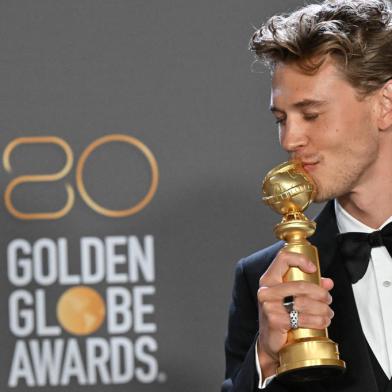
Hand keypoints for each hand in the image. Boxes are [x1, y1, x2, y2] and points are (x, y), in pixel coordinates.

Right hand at [257, 250, 333, 377]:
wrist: (270, 341)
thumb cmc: (280, 315)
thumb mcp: (290, 297)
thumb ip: (309, 286)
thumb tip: (327, 282)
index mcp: (268, 280)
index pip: (283, 259)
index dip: (300, 259)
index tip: (313, 268)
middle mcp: (266, 290)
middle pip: (300, 284)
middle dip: (320, 293)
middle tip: (328, 299)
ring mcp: (269, 306)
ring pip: (304, 302)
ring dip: (322, 309)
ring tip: (328, 313)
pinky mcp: (275, 321)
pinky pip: (302, 318)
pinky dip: (317, 321)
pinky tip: (323, 322)